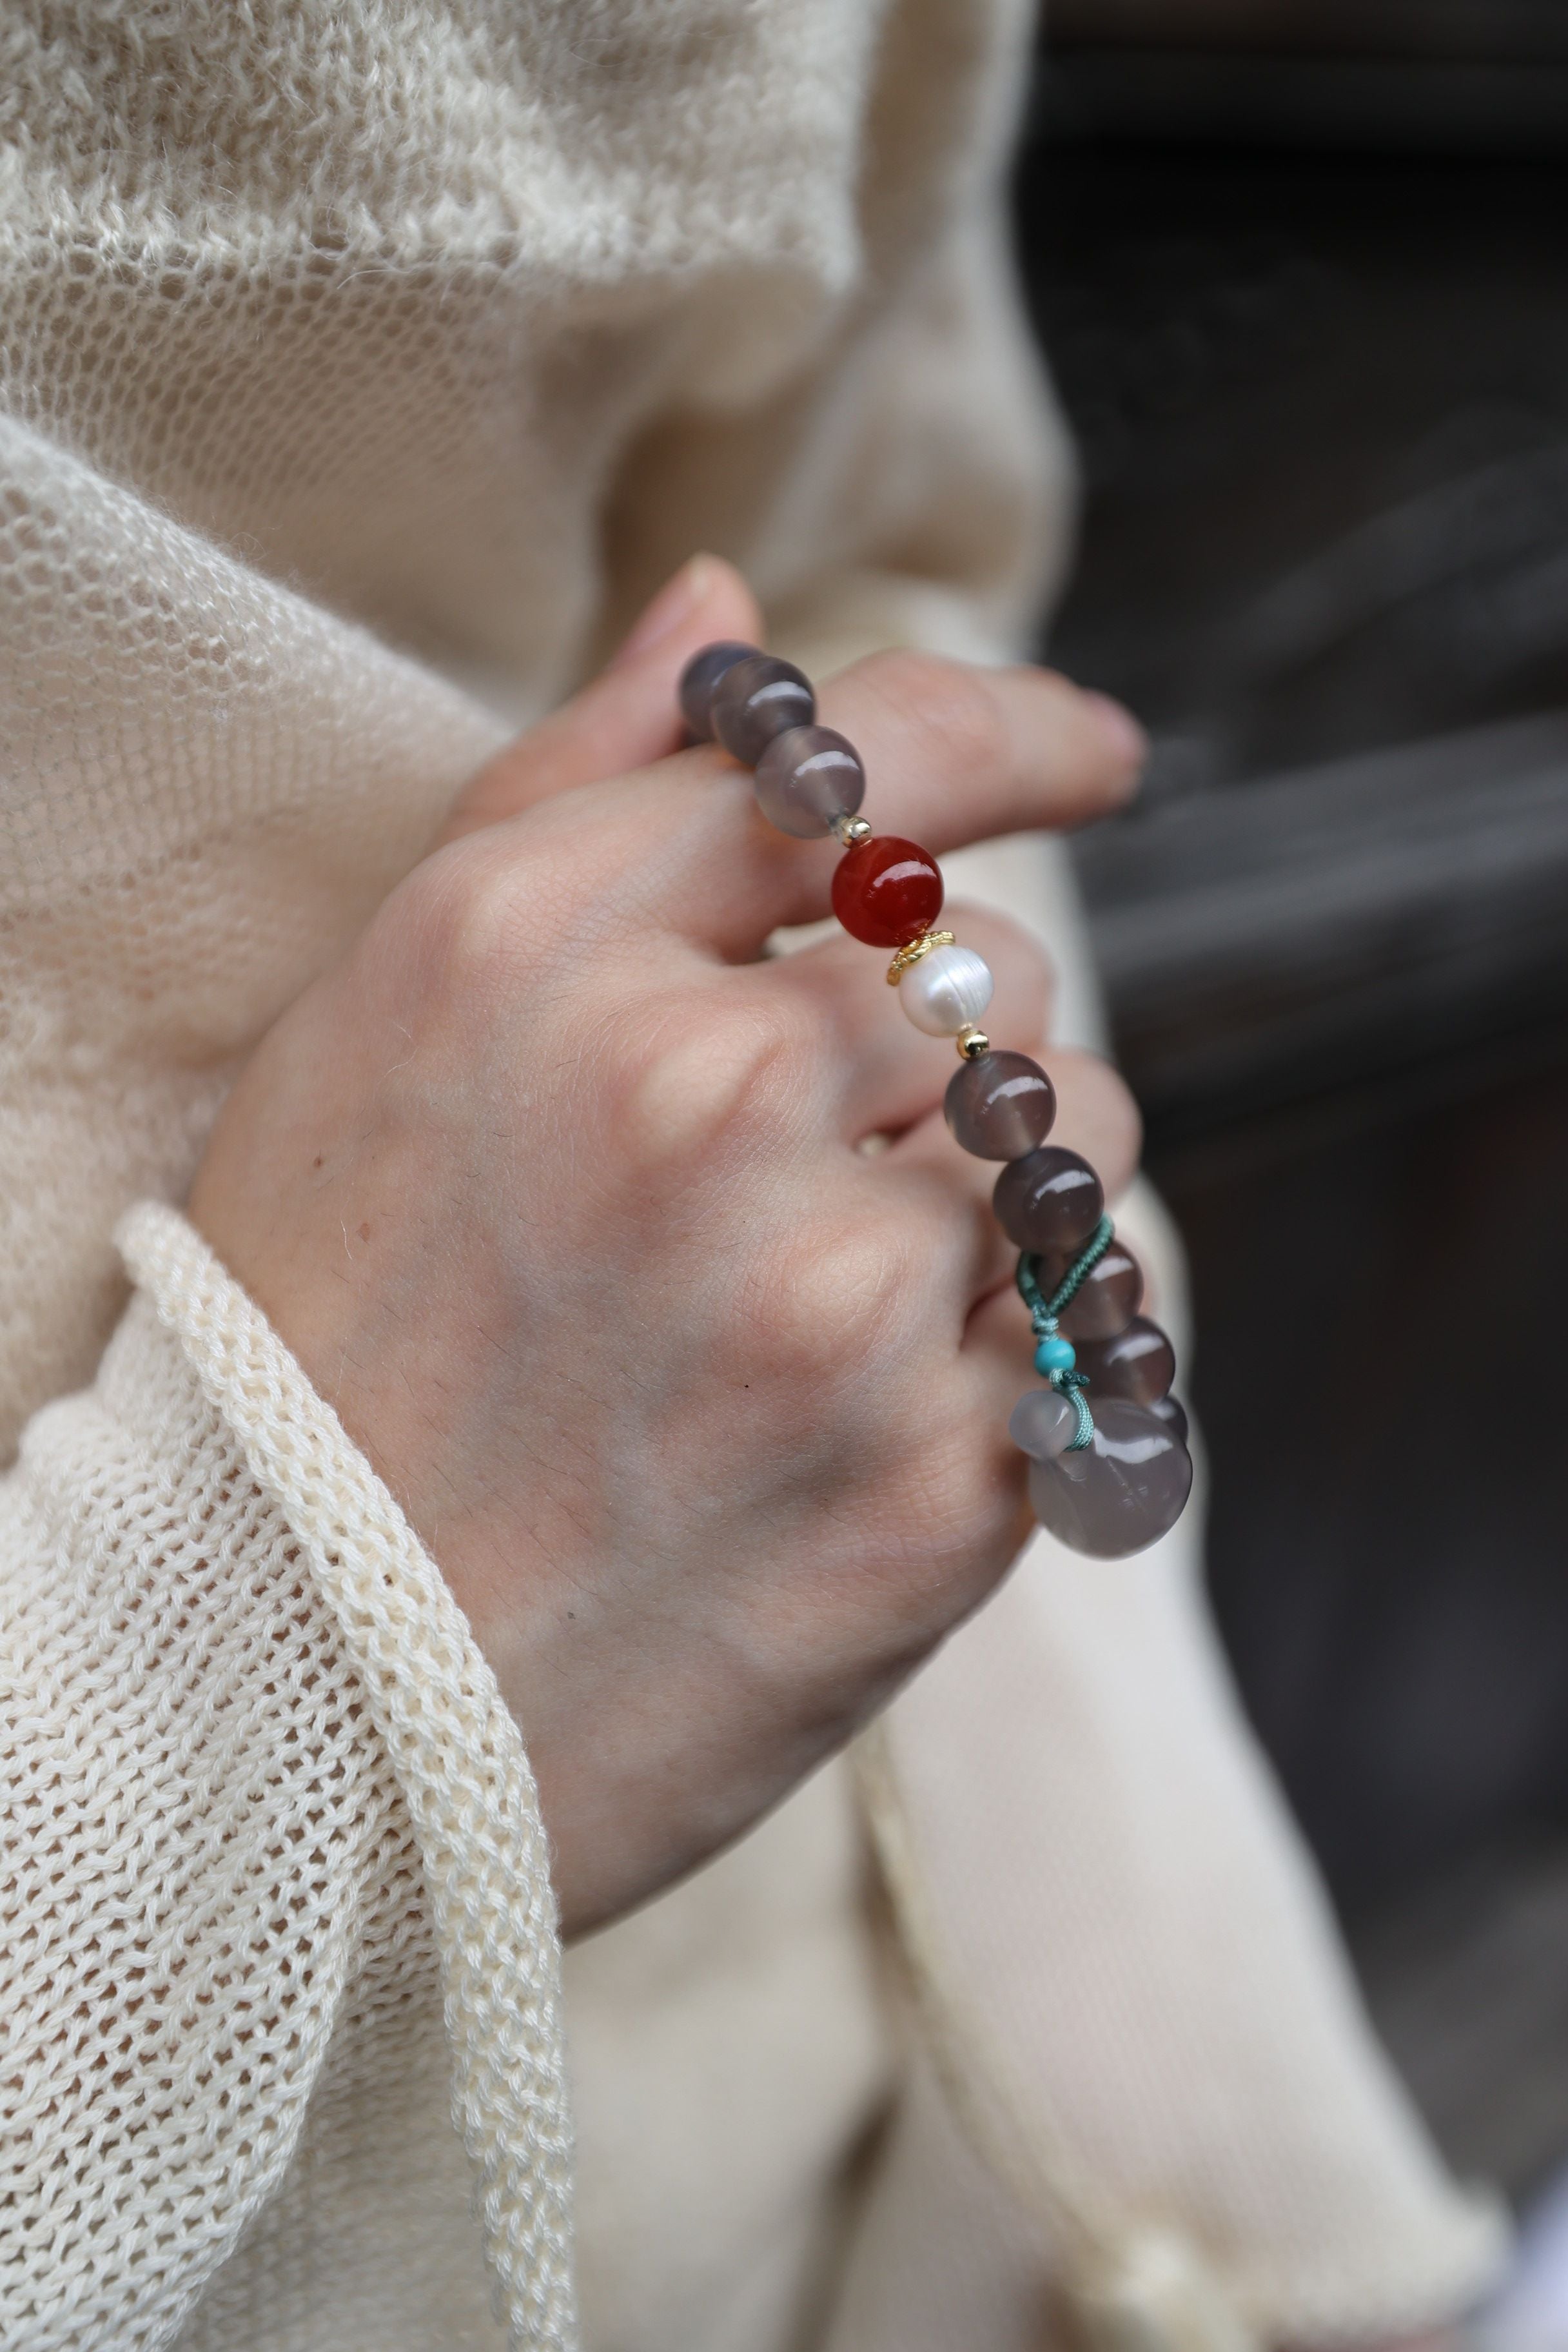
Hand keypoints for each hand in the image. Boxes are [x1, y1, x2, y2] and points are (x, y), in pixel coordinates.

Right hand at [189, 557, 1144, 1934]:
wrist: (303, 1699)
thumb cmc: (321, 1344)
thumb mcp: (377, 1022)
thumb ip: (568, 790)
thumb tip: (732, 611)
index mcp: (543, 951)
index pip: (866, 760)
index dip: (1013, 733)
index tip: (1092, 752)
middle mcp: (702, 1097)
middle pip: (998, 968)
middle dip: (940, 1044)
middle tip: (800, 1168)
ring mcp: (831, 1301)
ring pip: (1081, 1145)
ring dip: (1000, 1195)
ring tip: (819, 1300)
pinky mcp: (936, 1490)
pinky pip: (1100, 1333)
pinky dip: (1024, 1348)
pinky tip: (868, 1410)